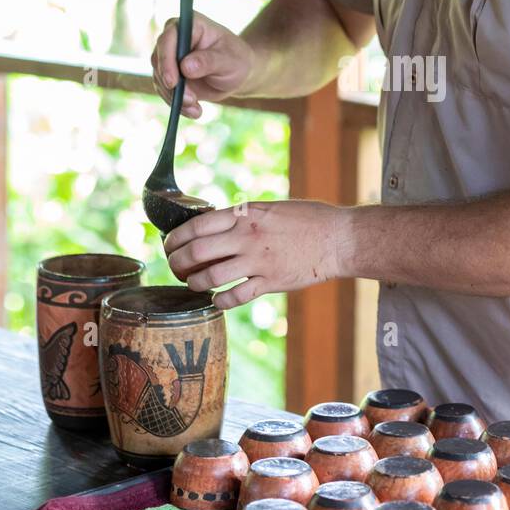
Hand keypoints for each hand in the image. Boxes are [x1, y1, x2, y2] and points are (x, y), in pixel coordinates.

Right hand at [150, 11, 252, 117]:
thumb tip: (185, 67)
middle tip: (190, 100)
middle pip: (158, 60)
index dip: (166, 60)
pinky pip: (165, 91)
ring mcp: (169, 57)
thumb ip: (209, 61)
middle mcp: (174, 38)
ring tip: (196, 109)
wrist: (236, 74)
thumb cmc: (236, 59)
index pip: (168, 38)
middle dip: (171, 84)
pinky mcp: (169, 75)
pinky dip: (178, 104)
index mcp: (189, 25)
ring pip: (160, 78)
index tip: (172, 82)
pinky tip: (194, 111)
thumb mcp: (229, 60)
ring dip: (175, 97)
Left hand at [163, 201, 352, 307]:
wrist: (339, 238)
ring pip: (210, 277)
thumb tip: (214, 226)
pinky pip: (236, 296)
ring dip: (195, 284)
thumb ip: (242, 217)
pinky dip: (221, 301)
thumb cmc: (308, 219)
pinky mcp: (271, 282)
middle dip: (177, 264)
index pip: (195, 227)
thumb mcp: (269, 208)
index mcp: (245, 214)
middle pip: (196, 253)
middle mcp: (246, 237)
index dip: (175, 240)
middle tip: (177, 269)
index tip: (170, 247)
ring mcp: (258, 261)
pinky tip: (218, 300)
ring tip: (194, 285)